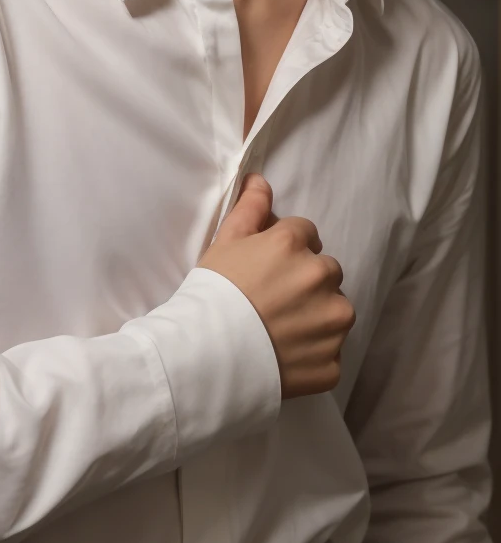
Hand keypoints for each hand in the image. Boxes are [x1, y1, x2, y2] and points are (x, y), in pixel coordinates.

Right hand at [199, 174, 354, 398]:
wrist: (207, 353)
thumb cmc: (213, 292)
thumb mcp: (225, 242)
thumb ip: (250, 207)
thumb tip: (261, 180)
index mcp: (295, 245)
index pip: (305, 234)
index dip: (286, 249)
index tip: (268, 268)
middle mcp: (322, 278)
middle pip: (326, 272)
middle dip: (307, 281)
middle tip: (275, 300)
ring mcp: (332, 323)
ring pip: (335, 311)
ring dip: (318, 316)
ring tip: (282, 330)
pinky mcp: (333, 362)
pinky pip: (329, 354)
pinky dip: (314, 354)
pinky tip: (286, 355)